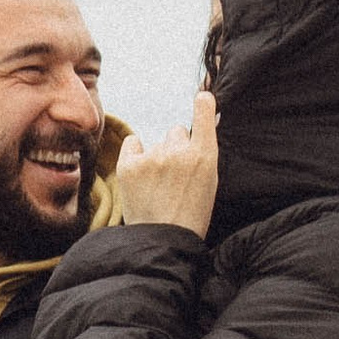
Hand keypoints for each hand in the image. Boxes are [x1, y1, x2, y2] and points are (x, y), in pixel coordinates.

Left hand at [116, 91, 219, 236]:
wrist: (163, 240)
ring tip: (157, 187)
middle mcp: (179, 151)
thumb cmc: (190, 215)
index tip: (202, 97)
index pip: (203, 113)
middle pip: (176, 133)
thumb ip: (204, 153)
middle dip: (176, 148)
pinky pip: (133, 143)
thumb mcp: (209, 183)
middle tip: (174, 177)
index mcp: (205, 156)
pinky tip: (141, 176)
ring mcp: (152, 157)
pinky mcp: (129, 165)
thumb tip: (203, 125)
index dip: (203, 104)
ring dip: (156, 158)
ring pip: (156, 143)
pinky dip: (135, 155)